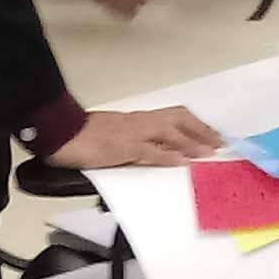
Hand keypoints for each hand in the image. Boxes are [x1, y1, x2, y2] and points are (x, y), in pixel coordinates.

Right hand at [50, 103, 224, 170]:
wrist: (59, 131)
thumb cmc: (81, 135)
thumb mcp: (113, 137)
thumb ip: (134, 142)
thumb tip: (155, 152)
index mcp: (136, 119)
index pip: (172, 116)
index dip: (195, 124)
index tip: (212, 134)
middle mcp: (138, 122)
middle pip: (177, 119)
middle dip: (201, 130)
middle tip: (219, 142)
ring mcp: (130, 133)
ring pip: (168, 133)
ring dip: (191, 142)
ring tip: (208, 152)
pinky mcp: (121, 147)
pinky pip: (149, 151)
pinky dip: (167, 156)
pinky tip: (181, 162)